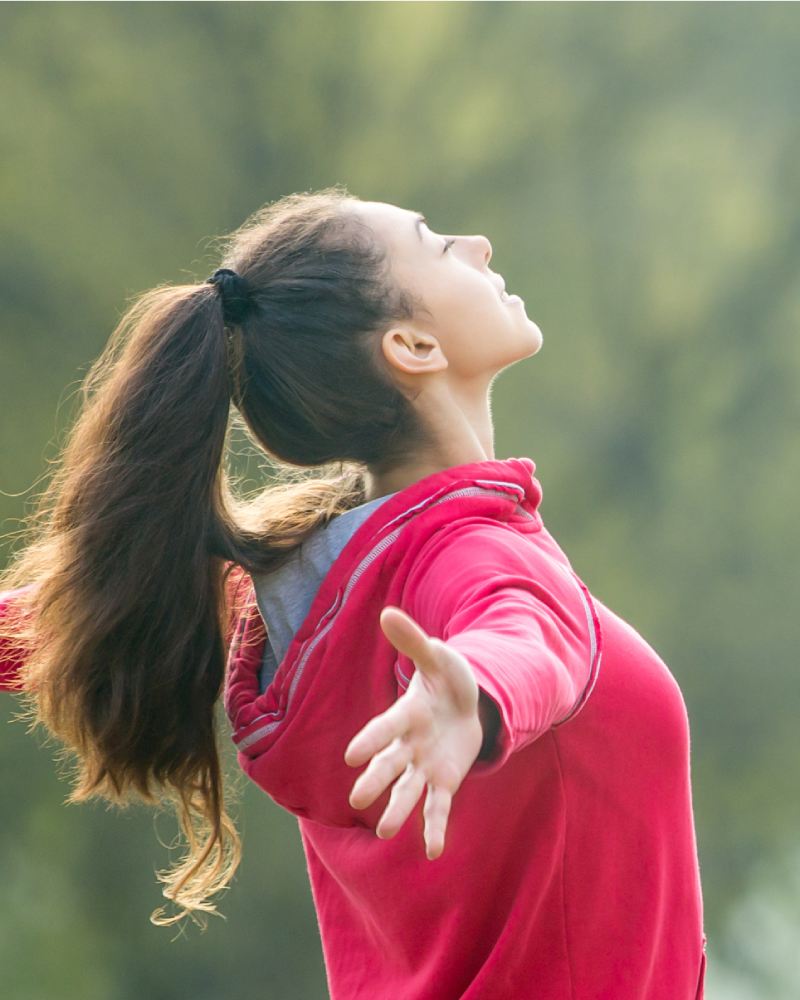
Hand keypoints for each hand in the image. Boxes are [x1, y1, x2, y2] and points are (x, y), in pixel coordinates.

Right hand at [344, 605, 483, 859]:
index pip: (386, 728)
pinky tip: (433, 852)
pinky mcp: (443, 781)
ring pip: (408, 790)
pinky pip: (438, 807)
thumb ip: (414, 642)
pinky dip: (435, 828)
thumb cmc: (447, 677)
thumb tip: (388, 613)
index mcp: (406, 714)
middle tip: (357, 800)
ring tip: (385, 832)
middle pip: (390, 764)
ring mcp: (425, 765)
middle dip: (376, 780)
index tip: (352, 755)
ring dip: (397, 810)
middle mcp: (409, 744)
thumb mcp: (437, 657)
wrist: (466, 703)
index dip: (371, 739)